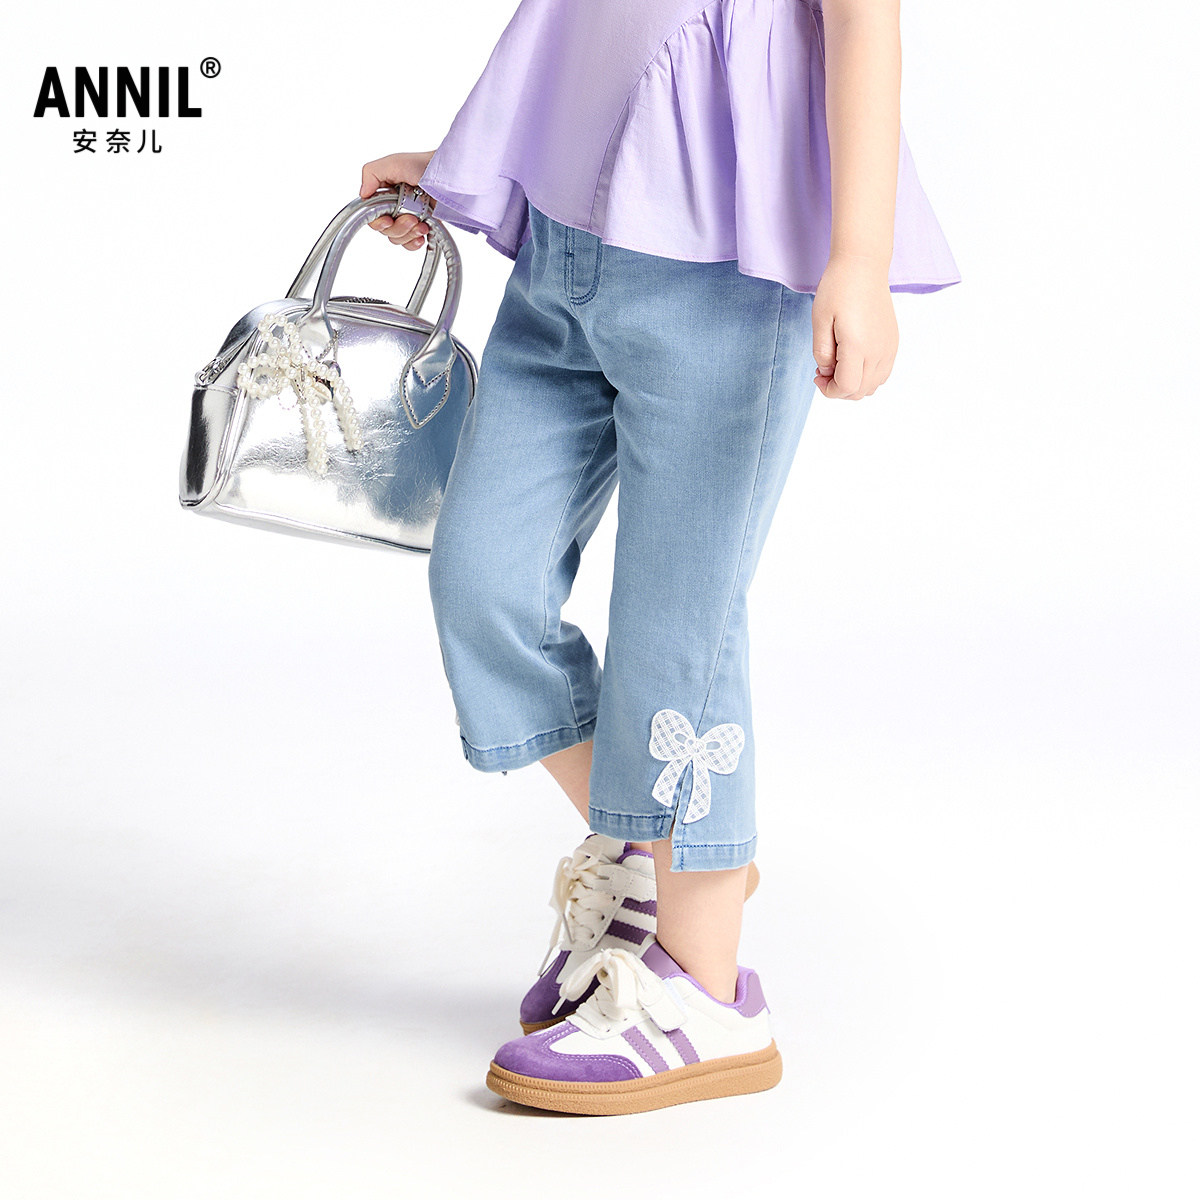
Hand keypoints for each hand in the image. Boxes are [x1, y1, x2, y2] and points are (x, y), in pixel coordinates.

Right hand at [359, 151, 440, 250]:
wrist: (450, 175)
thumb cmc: (423, 165)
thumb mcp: (393, 163)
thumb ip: (371, 174)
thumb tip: (362, 195)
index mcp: (384, 194)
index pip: (372, 216)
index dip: (378, 222)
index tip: (388, 220)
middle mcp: (394, 207)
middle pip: (386, 230)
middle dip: (398, 227)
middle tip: (412, 218)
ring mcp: (408, 218)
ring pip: (398, 238)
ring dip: (409, 234)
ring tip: (421, 223)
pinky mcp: (422, 226)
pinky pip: (412, 243)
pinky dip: (416, 241)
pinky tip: (423, 233)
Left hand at [811, 252, 898, 400]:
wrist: (864, 266)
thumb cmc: (838, 289)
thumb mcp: (819, 320)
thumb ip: (821, 352)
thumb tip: (827, 371)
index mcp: (858, 346)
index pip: (847, 387)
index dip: (829, 390)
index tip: (817, 376)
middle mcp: (878, 351)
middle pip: (860, 391)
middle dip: (838, 389)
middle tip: (823, 371)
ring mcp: (889, 347)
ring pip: (873, 385)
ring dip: (853, 384)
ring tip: (837, 364)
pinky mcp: (893, 342)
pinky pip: (882, 373)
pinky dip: (866, 376)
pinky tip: (853, 359)